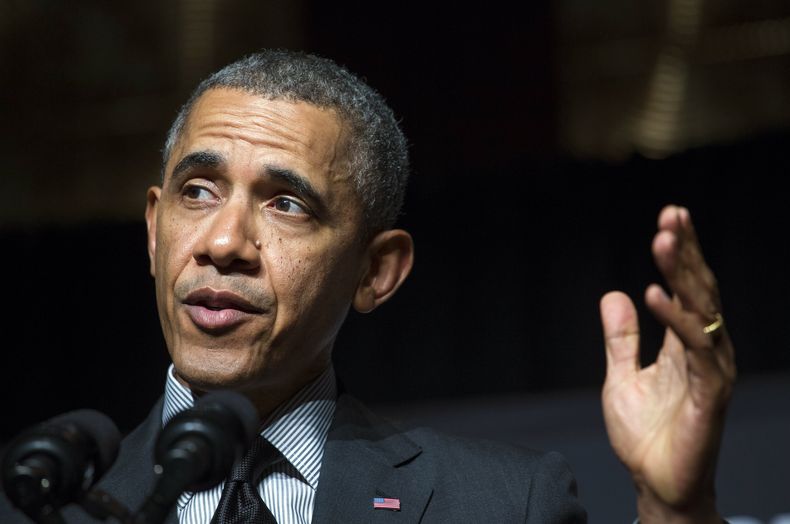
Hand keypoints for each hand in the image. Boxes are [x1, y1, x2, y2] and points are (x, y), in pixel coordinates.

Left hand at [600, 205, 735, 523]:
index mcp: (682, 344)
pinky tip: (653, 292)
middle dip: (685, 251)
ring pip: (701, 310)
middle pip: (698, 290)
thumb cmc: (644, 434)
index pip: (685, 288)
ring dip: (682, 272)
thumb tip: (615, 293)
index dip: (680, 253)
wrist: (655, 483)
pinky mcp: (710, 393)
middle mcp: (702, 350)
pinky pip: (693, 348)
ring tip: (664, 238)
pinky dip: (673, 319)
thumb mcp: (620, 377)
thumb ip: (620, 338)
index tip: (670, 216)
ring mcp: (710, 370)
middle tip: (672, 215)